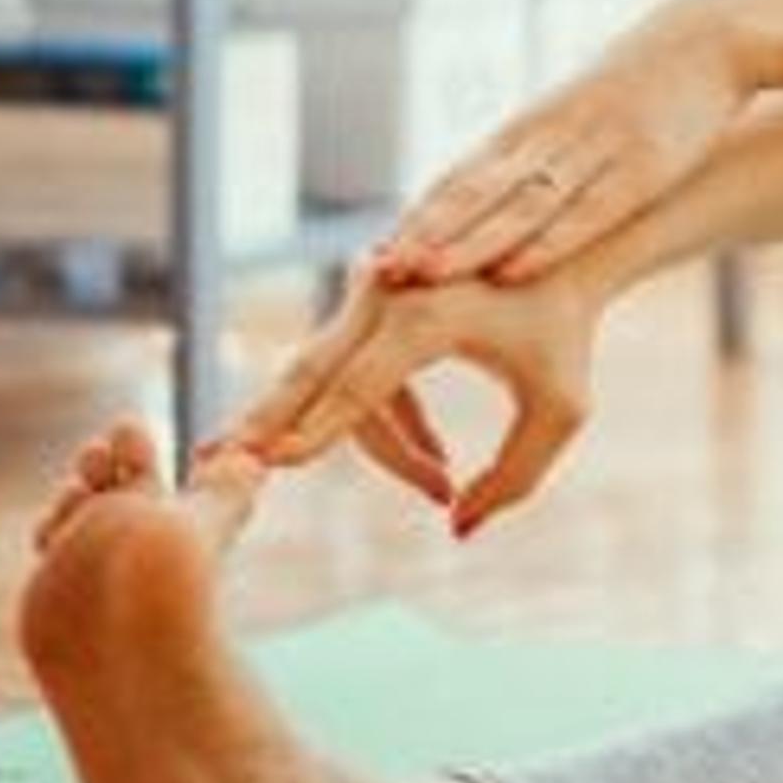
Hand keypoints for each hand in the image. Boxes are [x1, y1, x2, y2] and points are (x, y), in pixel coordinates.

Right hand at [221, 265, 599, 539]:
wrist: (568, 254)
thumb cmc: (568, 333)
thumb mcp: (562, 409)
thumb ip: (516, 476)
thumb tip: (458, 529)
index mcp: (427, 315)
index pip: (355, 388)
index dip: (316, 434)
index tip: (270, 466)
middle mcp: (389, 295)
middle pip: (311, 373)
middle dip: (269, 424)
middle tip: (215, 461)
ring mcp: (377, 292)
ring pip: (335, 379)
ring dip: (377, 443)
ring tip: (438, 487)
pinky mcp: (377, 299)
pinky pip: (357, 369)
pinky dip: (386, 417)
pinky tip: (437, 460)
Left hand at [375, 1, 749, 286]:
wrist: (707, 39)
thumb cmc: (640, 89)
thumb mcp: (578, 117)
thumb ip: (536, 160)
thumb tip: (483, 207)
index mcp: (531, 129)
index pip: (459, 179)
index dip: (416, 219)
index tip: (371, 261)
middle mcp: (551, 137)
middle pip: (475, 192)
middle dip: (425, 234)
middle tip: (377, 273)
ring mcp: (596, 150)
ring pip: (521, 203)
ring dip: (469, 241)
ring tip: (424, 275)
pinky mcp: (645, 166)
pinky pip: (590, 211)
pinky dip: (550, 242)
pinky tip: (515, 270)